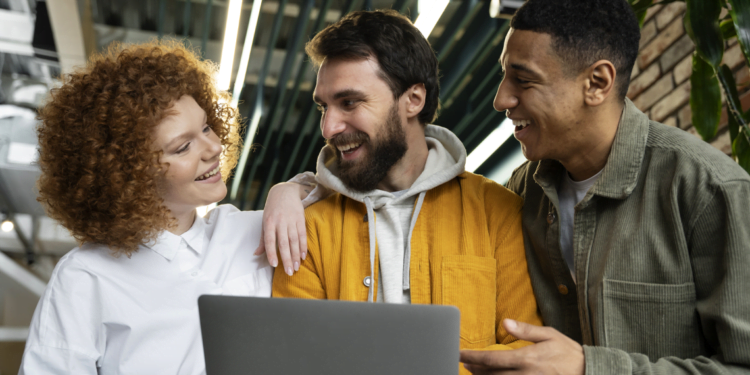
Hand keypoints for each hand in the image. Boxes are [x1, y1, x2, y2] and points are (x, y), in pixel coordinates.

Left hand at [254, 182, 308, 274]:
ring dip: (296, 255)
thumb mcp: (264, 221)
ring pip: (294, 240)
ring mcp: (291, 220)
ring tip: (297, 267)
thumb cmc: (272, 209)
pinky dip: (303, 246)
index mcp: (269, 222)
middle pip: (284, 243)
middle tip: (290, 272)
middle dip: (287, 259)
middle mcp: (280, 221)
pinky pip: (302, 235)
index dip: (272, 253)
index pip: (270, 240)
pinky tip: (303, 256)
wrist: (284, 191)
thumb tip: (256, 254)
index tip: (275, 265)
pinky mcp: (301, 219)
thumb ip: (263, 239)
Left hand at [460, 319, 583, 374]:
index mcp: (526, 358)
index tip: (460, 355)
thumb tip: (505, 323)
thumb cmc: (568, 353)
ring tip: (474, 372)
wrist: (588, 372)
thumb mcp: (549, 335)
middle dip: (475, 369)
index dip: (472, 358)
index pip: (492, 359)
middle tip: (465, 363)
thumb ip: (526, 330)